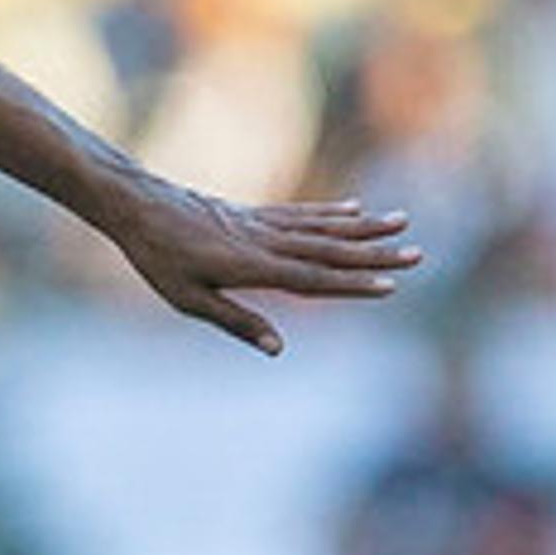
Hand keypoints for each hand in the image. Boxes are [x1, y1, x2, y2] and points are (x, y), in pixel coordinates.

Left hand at [102, 190, 417, 355]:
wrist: (138, 205)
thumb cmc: (158, 258)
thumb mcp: (188, 300)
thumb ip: (237, 321)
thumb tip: (278, 349)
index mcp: (253, 268)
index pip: (313, 280)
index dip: (352, 285)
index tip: (390, 287)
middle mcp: (264, 242)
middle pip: (329, 251)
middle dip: (374, 255)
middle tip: (417, 253)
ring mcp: (261, 224)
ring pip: (321, 227)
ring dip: (363, 228)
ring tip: (401, 222)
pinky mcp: (251, 213)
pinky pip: (300, 214)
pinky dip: (330, 213)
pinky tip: (354, 210)